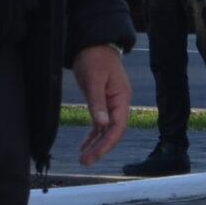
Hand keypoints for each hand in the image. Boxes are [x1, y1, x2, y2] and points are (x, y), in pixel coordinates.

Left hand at [73, 45, 132, 165]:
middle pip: (112, 131)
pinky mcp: (101, 102)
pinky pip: (99, 123)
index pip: (117, 126)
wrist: (92, 42)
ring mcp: (110, 104)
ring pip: (105, 130)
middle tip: (85, 162)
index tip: (95, 155)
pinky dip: (92, 135)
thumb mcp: (94, 79)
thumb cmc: (95, 58)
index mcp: (121, 98)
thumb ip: (97, 102)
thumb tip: (102, 123)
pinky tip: (85, 146)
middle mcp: (118, 104)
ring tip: (84, 159)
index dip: (107, 143)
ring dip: (96, 144)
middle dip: (100, 148)